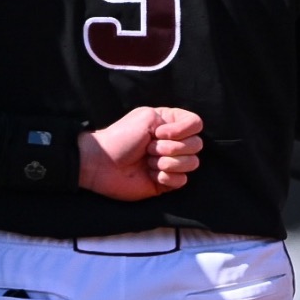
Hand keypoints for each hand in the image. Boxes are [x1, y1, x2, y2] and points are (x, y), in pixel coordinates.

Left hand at [78, 107, 203, 200]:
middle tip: (149, 148)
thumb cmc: (121, 137)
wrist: (103, 163)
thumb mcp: (146, 116)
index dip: (183, 130)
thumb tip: (184, 139)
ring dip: (167, 163)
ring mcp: (171, 163)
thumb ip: (172, 119)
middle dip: (171, 148)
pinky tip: (150, 175)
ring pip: (192, 163)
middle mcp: (174, 142)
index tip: (160, 133)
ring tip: (148, 162)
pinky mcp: (167, 182)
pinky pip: (182, 181)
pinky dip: (166, 178)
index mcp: (170, 124)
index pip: (196, 123)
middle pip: (197, 145)